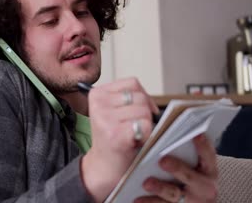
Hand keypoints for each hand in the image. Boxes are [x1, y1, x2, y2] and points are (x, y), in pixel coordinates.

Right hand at [80, 78, 158, 201]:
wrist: (103, 168)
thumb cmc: (113, 140)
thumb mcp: (114, 111)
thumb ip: (128, 98)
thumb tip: (153, 101)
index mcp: (97, 93)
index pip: (133, 83)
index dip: (143, 98)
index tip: (137, 114)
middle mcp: (99, 103)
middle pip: (140, 97)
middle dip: (144, 114)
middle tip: (132, 129)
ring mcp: (105, 118)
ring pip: (144, 111)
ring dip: (145, 126)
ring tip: (132, 136)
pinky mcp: (115, 133)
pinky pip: (145, 125)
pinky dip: (146, 135)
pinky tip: (134, 142)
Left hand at [135, 134, 217, 202]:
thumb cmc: (191, 180)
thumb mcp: (196, 168)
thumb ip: (186, 154)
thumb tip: (166, 135)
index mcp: (209, 171)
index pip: (208, 155)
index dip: (203, 144)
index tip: (196, 134)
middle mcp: (204, 188)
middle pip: (189, 176)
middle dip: (177, 168)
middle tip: (163, 160)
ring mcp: (192, 201)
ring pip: (174, 194)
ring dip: (160, 188)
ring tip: (146, 183)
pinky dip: (149, 202)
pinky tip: (137, 199)